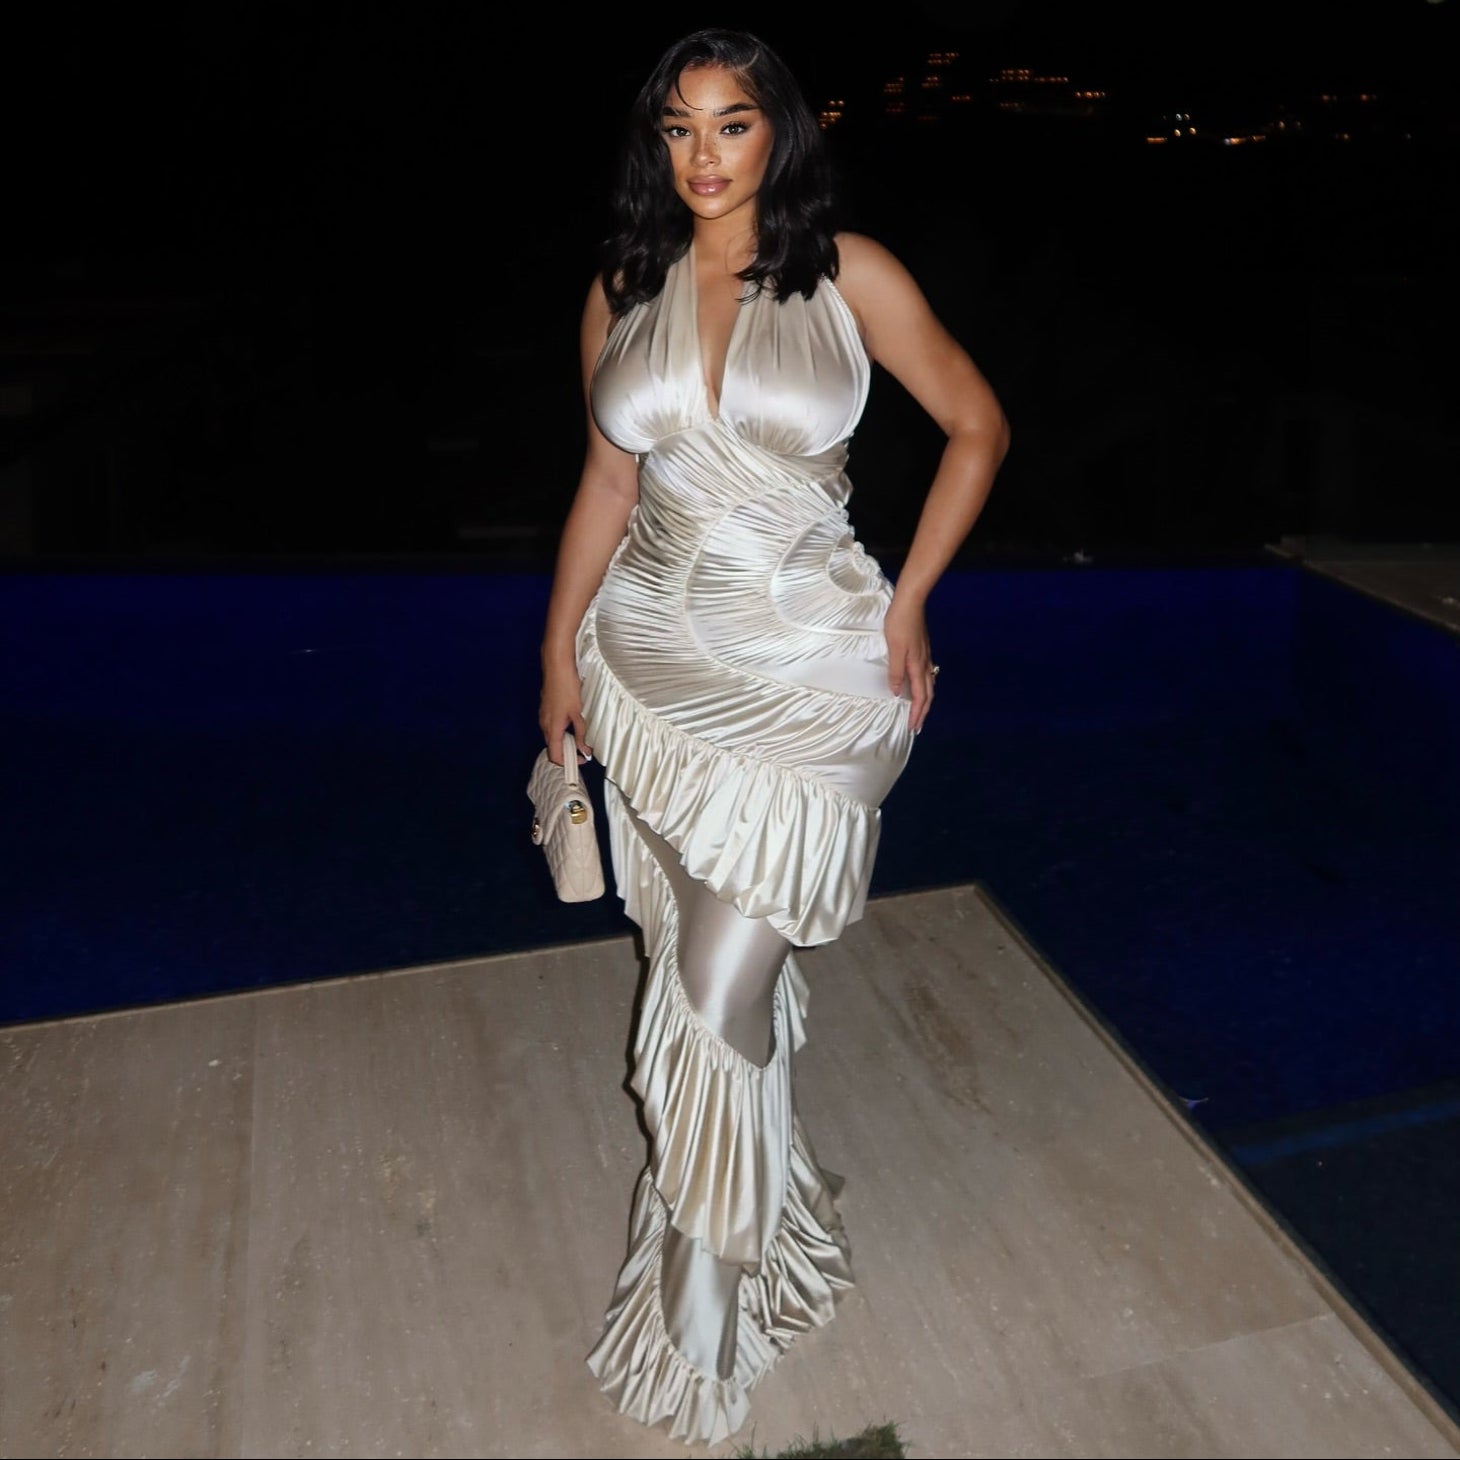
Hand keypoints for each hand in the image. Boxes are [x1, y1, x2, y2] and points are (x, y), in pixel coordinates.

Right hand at [539, 660, 591, 765]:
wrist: (557, 668)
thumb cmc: (567, 688)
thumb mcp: (578, 713)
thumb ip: (581, 734)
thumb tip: (585, 750)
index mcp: (552, 728)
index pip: (554, 756)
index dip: (567, 762)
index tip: (580, 760)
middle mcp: (544, 724)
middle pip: (553, 747)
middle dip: (567, 753)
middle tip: (583, 751)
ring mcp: (543, 716)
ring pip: (552, 736)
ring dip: (565, 741)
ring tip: (580, 737)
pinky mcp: (545, 709)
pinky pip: (552, 726)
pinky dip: (562, 731)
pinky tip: (573, 723)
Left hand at [884, 598, 937, 734]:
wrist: (911, 602)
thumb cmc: (899, 624)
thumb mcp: (894, 649)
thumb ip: (895, 672)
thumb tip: (896, 693)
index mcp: (917, 666)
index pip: (920, 697)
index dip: (916, 713)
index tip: (913, 727)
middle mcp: (924, 664)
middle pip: (928, 694)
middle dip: (923, 712)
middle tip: (917, 726)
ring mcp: (926, 656)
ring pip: (929, 685)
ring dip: (925, 701)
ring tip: (919, 711)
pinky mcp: (923, 650)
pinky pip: (926, 675)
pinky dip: (924, 687)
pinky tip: (919, 685)